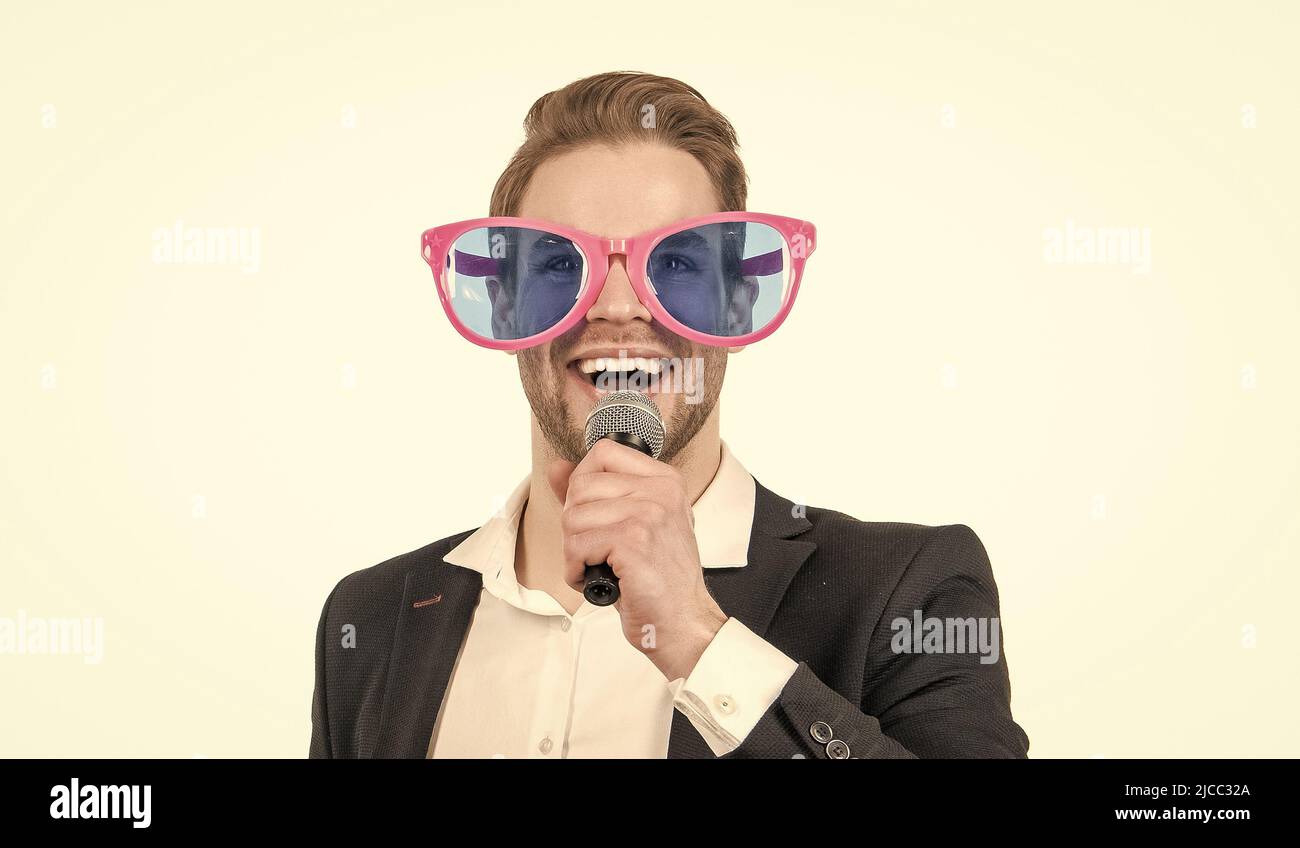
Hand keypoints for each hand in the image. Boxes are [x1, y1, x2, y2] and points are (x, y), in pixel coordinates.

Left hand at [547, 439, 727, 680]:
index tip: (595, 516)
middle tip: (598, 550)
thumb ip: (595, 494)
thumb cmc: (658, 578)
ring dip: (575, 551)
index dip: (583, 484)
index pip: (603, 452)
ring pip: (572, 517)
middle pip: (580, 485)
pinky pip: (576, 546)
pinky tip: (599, 580)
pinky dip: (576, 571)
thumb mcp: (632, 525)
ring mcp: (648, 513)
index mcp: (664, 480)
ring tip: (600, 566)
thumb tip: (556, 467)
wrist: (684, 621)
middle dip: (576, 524)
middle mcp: (660, 490)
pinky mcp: (633, 541)